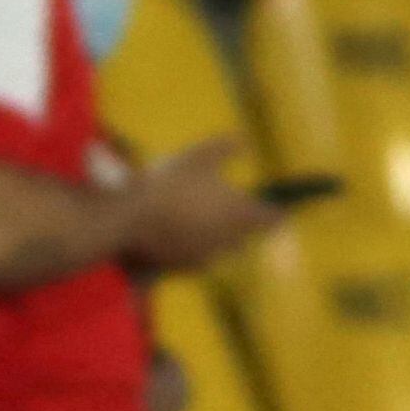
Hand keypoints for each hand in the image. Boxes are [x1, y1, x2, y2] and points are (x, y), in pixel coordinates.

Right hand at [120, 138, 284, 274]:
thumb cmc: (170, 184)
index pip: (271, 218)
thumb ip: (227, 147)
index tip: (281, 211)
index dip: (277, 214)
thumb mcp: (201, 155)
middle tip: (244, 215)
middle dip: (247, 226)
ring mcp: (204, 257)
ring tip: (210, 224)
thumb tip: (245, 141)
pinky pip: (198, 259)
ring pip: (222, 249)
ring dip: (221, 238)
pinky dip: (197, 248)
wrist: (128, 221)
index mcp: (238, 213)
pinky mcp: (181, 269)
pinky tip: (184, 238)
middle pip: (247, 236)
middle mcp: (227, 240)